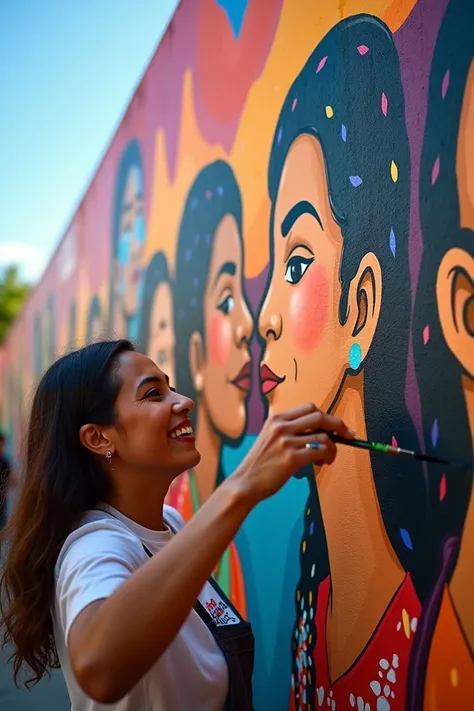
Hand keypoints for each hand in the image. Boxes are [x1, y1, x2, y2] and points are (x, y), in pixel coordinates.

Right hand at [233, 403, 354, 505]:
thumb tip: (320, 433)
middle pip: (319, 416)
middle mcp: (281, 426)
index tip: (337, 426)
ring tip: (328, 458)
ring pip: (323, 436)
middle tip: (348, 436)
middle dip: (338, 425)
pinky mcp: (291, 458)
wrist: (245, 483)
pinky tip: (322, 463)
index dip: (327, 416)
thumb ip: (290, 431)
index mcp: (276, 419)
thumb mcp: (270, 439)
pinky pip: (320, 450)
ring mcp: (286, 441)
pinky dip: (327, 456)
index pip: (309, 408)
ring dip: (333, 447)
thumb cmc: (260, 465)